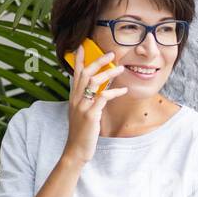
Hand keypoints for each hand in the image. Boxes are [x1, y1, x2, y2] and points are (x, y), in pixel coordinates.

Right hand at [64, 42, 127, 163]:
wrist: (76, 150)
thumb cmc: (81, 133)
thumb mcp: (80, 114)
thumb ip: (85, 101)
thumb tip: (94, 92)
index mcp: (74, 98)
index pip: (76, 74)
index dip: (80, 59)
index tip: (82, 46)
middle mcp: (76, 99)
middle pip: (85, 74)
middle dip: (98, 61)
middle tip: (111, 53)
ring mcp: (82, 107)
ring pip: (94, 82)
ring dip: (108, 73)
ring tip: (121, 68)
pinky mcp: (90, 115)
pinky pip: (102, 98)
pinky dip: (114, 92)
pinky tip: (123, 90)